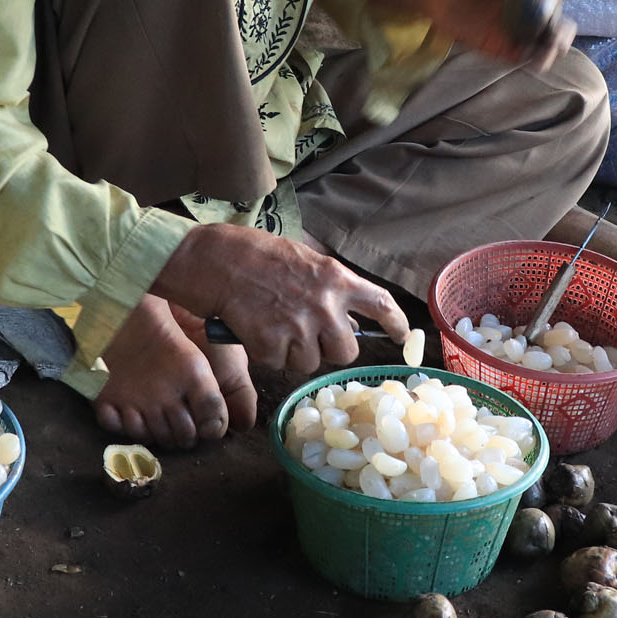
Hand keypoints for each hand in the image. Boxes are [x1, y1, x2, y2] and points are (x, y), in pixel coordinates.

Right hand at [154, 222, 409, 375]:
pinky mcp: (272, 343)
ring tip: (271, 325)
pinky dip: (265, 353)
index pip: (380, 304)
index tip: (402, 336)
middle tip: (304, 336)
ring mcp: (299, 325)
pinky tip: (253, 329)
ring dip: (292, 353)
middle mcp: (324, 304)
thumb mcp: (302, 260)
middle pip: (345, 351)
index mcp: (335, 278)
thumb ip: (327, 287)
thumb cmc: (253, 254)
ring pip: (309, 363)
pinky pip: (278, 364)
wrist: (214, 259)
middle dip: (327, 350)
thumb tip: (343, 317)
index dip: (395, 324)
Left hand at [418, 0, 576, 65]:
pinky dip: (535, 59)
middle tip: (554, 38)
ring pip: (548, 39)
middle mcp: (530, 5)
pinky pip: (527, 55)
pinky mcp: (506, 45)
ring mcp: (520, 27)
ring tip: (545, 53)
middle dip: (562, 29)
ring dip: (553, 47)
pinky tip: (533, 61)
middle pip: (558, 16)